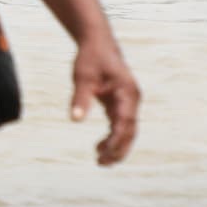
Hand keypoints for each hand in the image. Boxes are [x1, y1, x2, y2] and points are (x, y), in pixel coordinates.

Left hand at [71, 36, 141, 165]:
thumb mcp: (82, 77)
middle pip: (130, 131)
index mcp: (127, 93)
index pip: (125, 122)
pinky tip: (100, 147)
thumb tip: (75, 120)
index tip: (104, 152)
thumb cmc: (91, 58)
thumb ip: (80, 98)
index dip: (116, 140)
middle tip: (102, 163)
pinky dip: (112, 137)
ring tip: (101, 161)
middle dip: (118, 149)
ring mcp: (128, 102)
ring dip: (116, 146)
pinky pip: (120, 124)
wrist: (97, 42)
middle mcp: (132, 99)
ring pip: (127, 130)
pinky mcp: (120, 103)